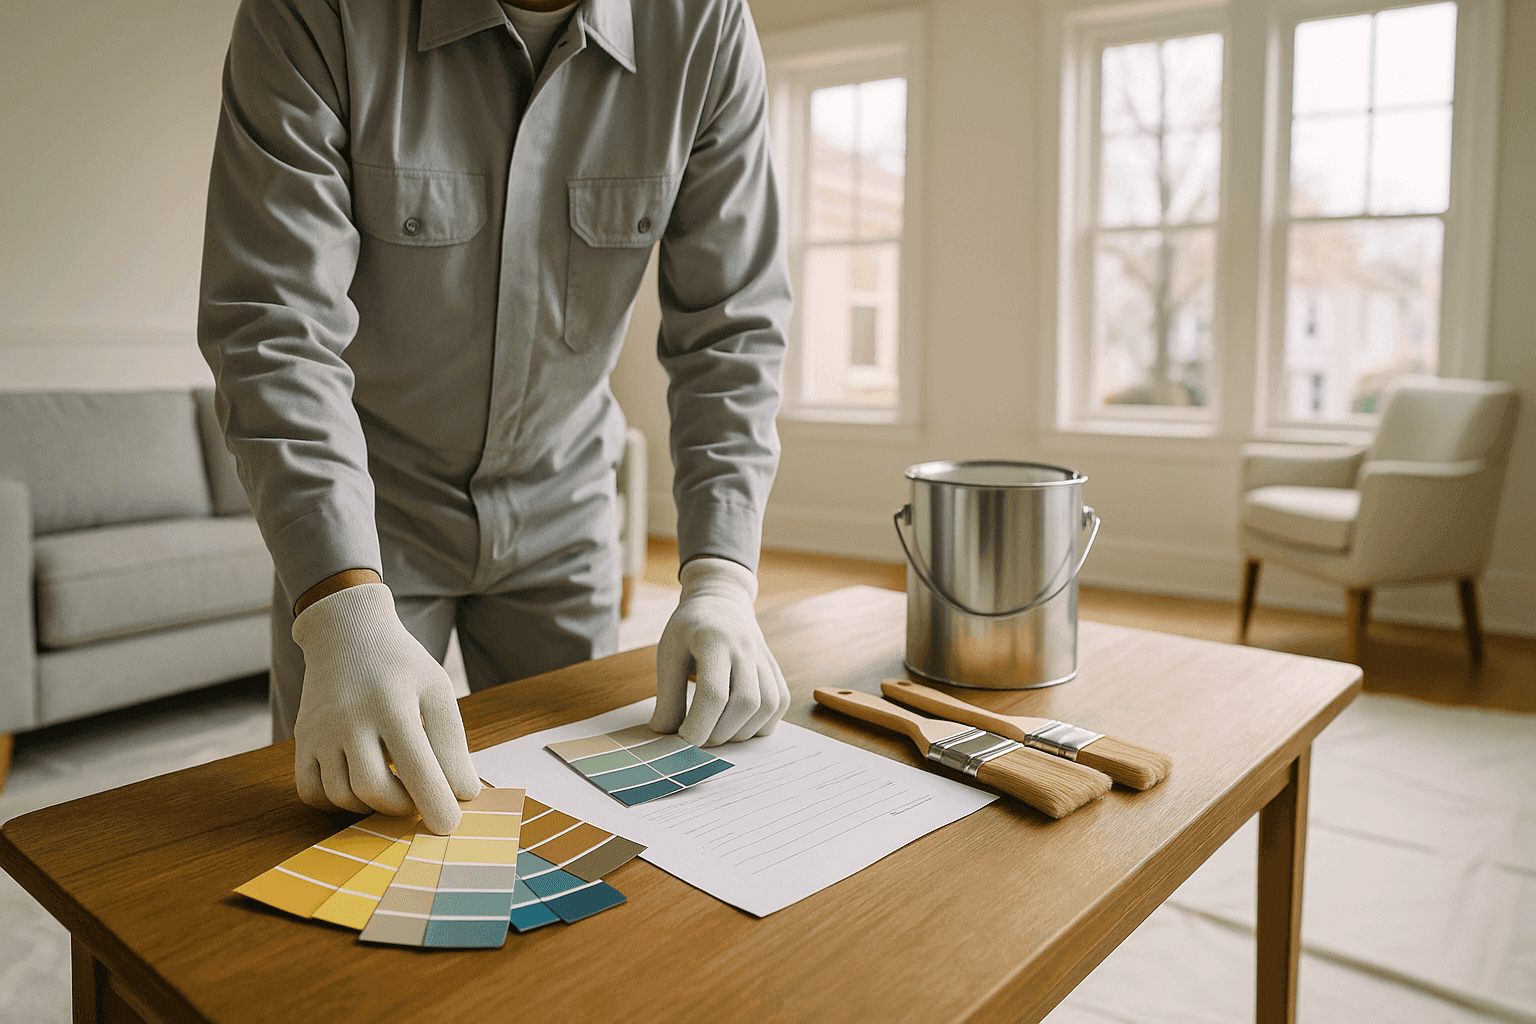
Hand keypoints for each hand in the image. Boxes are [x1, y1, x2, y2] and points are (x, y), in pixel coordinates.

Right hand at [290, 583, 479, 833]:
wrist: (345, 632)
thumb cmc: (401, 665)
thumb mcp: (436, 690)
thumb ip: (451, 743)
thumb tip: (465, 793)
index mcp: (392, 705)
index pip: (417, 768)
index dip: (435, 803)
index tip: (450, 824)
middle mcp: (349, 720)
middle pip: (374, 789)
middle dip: (403, 807)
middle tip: (420, 799)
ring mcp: (319, 732)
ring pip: (342, 796)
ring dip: (372, 805)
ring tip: (393, 785)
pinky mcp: (300, 740)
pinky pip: (311, 792)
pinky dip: (336, 803)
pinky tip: (358, 786)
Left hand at [652, 557, 789, 745]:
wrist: (720, 603)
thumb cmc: (689, 630)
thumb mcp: (668, 655)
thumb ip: (668, 697)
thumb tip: (667, 736)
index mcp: (713, 640)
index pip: (714, 694)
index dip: (699, 726)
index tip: (682, 741)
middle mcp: (745, 648)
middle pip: (745, 703)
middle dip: (719, 731)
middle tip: (697, 736)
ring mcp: (764, 658)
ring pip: (767, 707)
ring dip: (741, 731)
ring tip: (716, 730)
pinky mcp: (775, 669)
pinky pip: (779, 704)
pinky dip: (760, 723)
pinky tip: (738, 723)